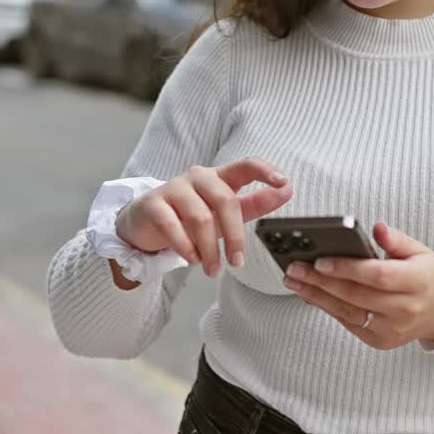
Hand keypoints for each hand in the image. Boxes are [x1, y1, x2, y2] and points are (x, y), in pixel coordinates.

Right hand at [115, 158, 292, 277]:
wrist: (146, 223)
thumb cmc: (191, 216)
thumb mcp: (225, 212)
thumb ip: (255, 203)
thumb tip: (288, 190)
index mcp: (220, 177)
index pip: (246, 165)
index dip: (265, 171)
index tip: (283, 182)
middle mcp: (198, 177)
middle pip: (225, 200)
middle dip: (235, 235)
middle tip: (237, 262)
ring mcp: (174, 188)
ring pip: (200, 217)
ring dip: (209, 249)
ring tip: (212, 268)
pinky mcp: (153, 204)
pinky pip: (172, 225)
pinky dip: (185, 247)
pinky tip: (192, 259)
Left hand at [282, 222, 433, 348]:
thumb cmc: (426, 276)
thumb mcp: (419, 251)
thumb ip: (396, 239)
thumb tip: (376, 228)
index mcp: (417, 282)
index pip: (378, 276)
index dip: (348, 269)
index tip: (321, 260)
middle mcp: (405, 309)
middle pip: (357, 295)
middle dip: (322, 281)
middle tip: (296, 267)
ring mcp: (391, 329)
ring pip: (348, 312)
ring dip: (316, 296)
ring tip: (293, 280)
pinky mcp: (379, 340)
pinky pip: (348, 323)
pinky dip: (327, 307)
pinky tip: (309, 293)